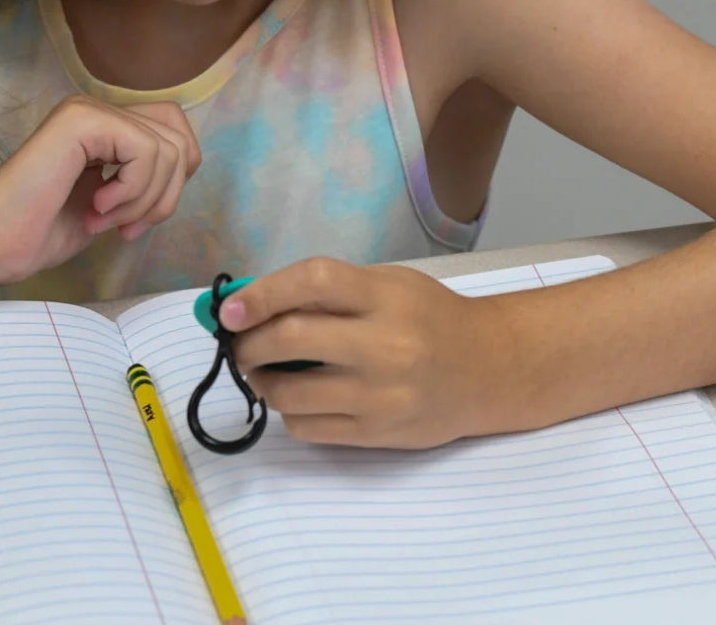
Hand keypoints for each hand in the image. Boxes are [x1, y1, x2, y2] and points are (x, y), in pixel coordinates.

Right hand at [0, 95, 200, 284]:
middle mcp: (98, 110)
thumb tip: (185, 164)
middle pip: (179, 138)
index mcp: (107, 127)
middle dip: (166, 194)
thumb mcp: (115, 202)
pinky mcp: (82, 120)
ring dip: (144, 199)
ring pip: (168, 149)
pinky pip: (146, 150)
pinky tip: (97, 207)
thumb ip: (146, 177)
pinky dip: (132, 190)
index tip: (136, 222)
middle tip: (126, 226)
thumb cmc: (43, 229)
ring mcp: (88, 110)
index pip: (177, 134)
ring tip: (104, 218)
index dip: (173, 183)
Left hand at [220, 258, 516, 448]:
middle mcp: (384, 344)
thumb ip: (327, 290)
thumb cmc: (428, 316)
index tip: (228, 309)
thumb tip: (250, 303)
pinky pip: (307, 427)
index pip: (312, 282)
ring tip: (263, 370)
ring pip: (289, 392)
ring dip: (260, 380)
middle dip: (247, 342)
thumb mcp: (386, 284)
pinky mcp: (378, 433)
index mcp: (384, 296)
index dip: (261, 293)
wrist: (487, 369)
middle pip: (290, 339)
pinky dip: (289, 410)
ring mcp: (381, 394)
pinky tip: (298, 396)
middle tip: (238, 342)